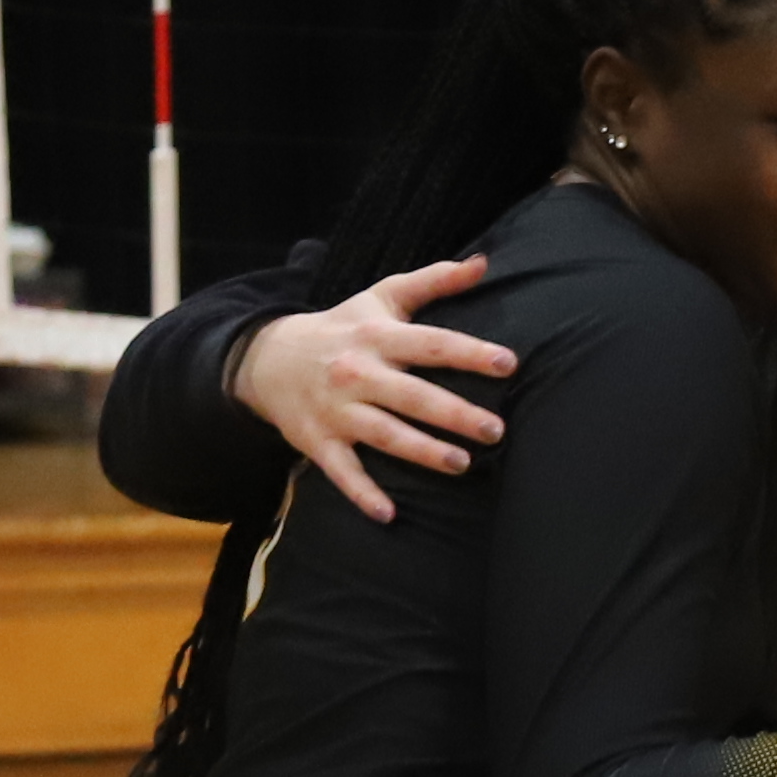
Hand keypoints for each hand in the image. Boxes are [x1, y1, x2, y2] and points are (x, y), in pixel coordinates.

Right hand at [225, 256, 519, 521]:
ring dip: (422, 452)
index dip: (469, 352)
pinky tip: (389, 514)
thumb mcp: (381, 298)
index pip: (430, 343)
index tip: (508, 363)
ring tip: (462, 465)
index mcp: (377, 336)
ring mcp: (337, 410)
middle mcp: (357, 372)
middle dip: (454, 413)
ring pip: (384, 434)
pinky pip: (342, 472)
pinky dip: (362, 494)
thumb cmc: (343, 328)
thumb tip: (483, 262)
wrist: (268, 357)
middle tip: (495, 430)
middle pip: (412, 395)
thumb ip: (433, 280)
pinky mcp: (318, 442)